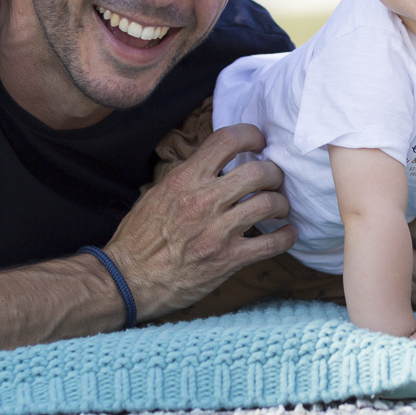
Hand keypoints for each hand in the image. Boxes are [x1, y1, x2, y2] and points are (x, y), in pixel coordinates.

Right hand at [106, 122, 295, 321]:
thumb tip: (215, 163)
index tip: (259, 142)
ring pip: (268, 203)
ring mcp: (217, 231)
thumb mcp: (158, 193)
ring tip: (278, 207)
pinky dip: (286, 236)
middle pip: (258, 171)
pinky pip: (271, 244)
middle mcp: (203, 201)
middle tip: (273, 179)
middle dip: (273, 172)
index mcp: (184, 179)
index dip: (251, 135)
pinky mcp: (227, 259)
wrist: (128, 280)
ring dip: (280, 203)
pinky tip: (287, 233)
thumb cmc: (139, 237)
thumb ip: (188, 177)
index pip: (226, 140)